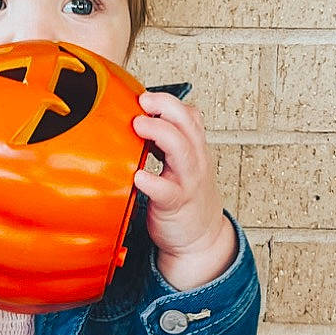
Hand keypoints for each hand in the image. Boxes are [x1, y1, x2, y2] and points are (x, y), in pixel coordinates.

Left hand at [131, 91, 233, 278]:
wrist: (200, 238)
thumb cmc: (184, 197)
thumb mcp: (182, 164)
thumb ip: (167, 142)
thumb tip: (136, 118)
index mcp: (194, 148)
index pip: (189, 115)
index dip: (169, 102)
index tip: (145, 96)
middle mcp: (195, 161)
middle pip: (188, 124)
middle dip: (166, 107)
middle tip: (142, 102)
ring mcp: (187, 181)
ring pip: (182, 150)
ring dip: (160, 134)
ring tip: (138, 126)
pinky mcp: (175, 204)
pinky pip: (166, 191)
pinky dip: (153, 182)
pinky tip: (138, 176)